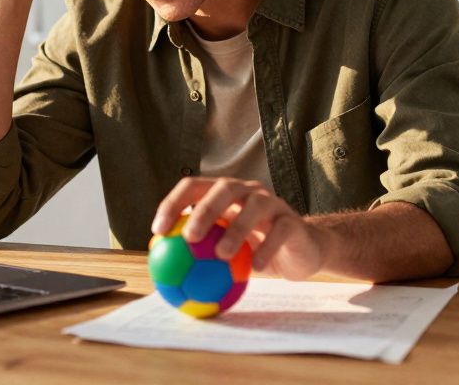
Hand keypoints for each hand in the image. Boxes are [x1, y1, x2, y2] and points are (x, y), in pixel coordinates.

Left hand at [151, 177, 324, 280]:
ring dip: (237, 228)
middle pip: (224, 187)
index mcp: (224, 193)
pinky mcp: (292, 221)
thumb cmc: (253, 251)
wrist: (300, 253)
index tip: (158, 231)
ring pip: (255, 205)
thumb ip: (197, 253)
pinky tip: (256, 267)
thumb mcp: (223, 251)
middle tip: (189, 238)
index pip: (193, 187)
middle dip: (204, 209)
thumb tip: (160, 270)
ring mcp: (272, 203)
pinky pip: (280, 231)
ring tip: (221, 255)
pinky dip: (267, 248)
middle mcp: (247, 191)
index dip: (173, 203)